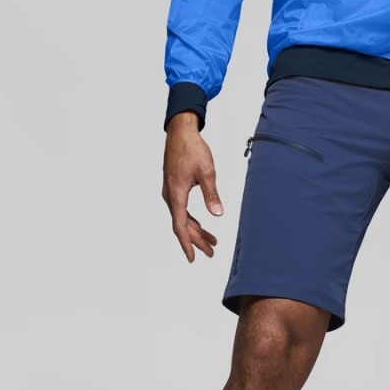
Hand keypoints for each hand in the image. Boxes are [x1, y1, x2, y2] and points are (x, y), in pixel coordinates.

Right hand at [163, 113, 223, 260]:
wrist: (180, 133)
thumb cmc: (192, 149)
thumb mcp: (207, 171)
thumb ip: (212, 194)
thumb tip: (218, 214)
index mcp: (176, 194)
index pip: (180, 226)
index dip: (187, 243)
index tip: (192, 257)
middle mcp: (170, 196)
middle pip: (182, 225)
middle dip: (197, 240)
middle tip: (211, 252)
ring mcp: (171, 192)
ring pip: (182, 218)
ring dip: (196, 230)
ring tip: (212, 241)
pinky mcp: (174, 188)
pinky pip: (182, 209)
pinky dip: (192, 219)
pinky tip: (202, 225)